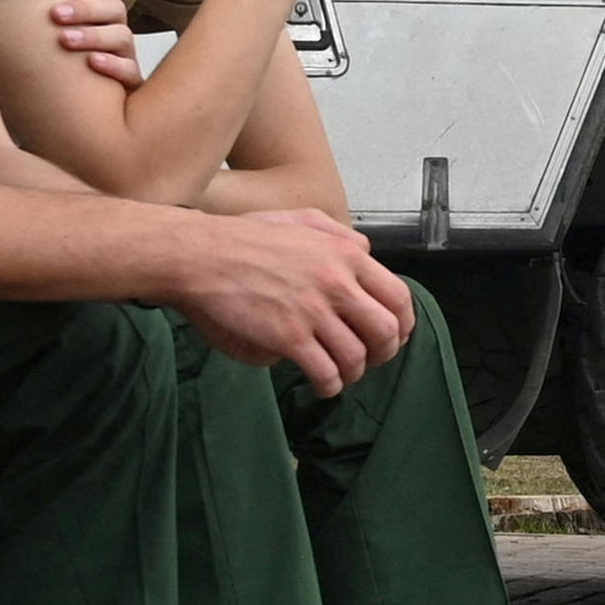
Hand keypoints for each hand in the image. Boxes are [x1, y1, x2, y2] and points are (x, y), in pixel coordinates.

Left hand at [49, 0, 145, 87]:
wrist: (88, 113)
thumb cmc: (67, 71)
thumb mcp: (58, 42)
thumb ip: (49, 19)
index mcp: (104, 18)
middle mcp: (118, 34)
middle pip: (114, 8)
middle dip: (85, 9)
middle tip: (55, 14)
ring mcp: (127, 58)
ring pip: (121, 36)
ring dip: (92, 35)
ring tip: (65, 40)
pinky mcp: (131, 85)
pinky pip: (130, 71)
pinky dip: (113, 65)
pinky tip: (92, 62)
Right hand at [170, 203, 416, 395]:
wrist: (201, 255)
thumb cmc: (245, 237)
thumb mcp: (300, 218)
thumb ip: (338, 233)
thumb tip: (366, 250)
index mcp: (345, 254)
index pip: (397, 296)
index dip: (403, 324)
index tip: (395, 336)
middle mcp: (337, 282)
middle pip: (386, 330)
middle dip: (385, 353)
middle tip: (372, 360)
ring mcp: (313, 311)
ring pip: (357, 357)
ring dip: (354, 373)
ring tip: (341, 375)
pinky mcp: (289, 337)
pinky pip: (326, 372)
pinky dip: (330, 385)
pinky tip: (323, 385)